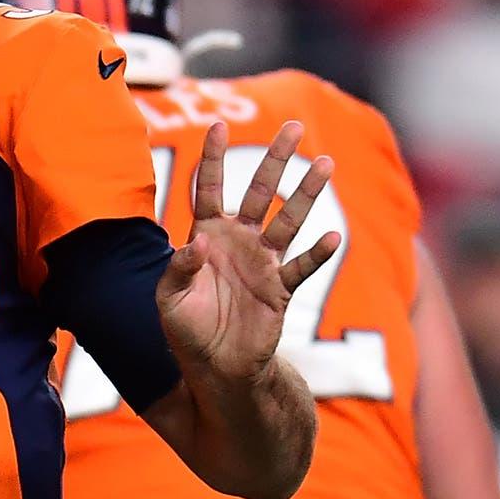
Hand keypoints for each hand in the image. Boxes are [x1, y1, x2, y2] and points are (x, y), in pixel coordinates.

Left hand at [154, 120, 338, 497]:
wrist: (217, 372)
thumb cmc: (186, 336)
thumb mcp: (168, 305)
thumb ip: (177, 272)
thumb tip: (195, 242)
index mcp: (205, 239)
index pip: (209, 190)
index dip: (214, 159)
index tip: (220, 125)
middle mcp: (237, 245)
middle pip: (258, 192)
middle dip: (276, 159)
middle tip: (295, 126)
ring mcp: (262, 265)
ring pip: (288, 221)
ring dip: (307, 194)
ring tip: (326, 164)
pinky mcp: (280, 291)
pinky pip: (301, 268)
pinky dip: (315, 255)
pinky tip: (331, 238)